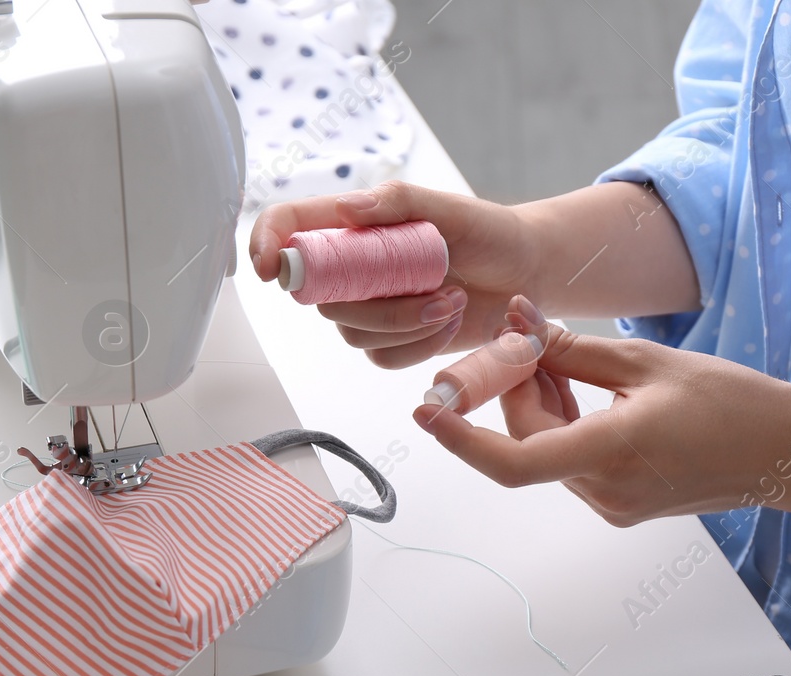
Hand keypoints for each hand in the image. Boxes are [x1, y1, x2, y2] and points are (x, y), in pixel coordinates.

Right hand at [248, 181, 538, 367]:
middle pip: (323, 297)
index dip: (266, 244)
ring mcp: (368, 307)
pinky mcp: (389, 341)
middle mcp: (351, 268)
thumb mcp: (448, 207)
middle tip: (442, 287)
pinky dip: (421, 345)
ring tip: (455, 299)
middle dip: (381, 302)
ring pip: (354, 333)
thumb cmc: (487, 232)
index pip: (288, 228)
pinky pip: (382, 357)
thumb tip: (345, 210)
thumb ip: (397, 203)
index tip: (268, 268)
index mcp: (353, 224)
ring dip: (410, 325)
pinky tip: (451, 320)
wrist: (524, 274)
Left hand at [412, 301, 790, 526]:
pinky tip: (581, 389)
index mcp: (614, 453)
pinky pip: (571, 462)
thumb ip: (572, 352)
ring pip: (546, 452)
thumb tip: (517, 327)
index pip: (513, 461)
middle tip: (526, 334)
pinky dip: (564, 424)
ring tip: (560, 357)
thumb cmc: (739, 403)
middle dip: (515, 388)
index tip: (426, 411)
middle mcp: (606, 492)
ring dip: (540, 404)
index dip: (462, 438)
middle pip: (527, 442)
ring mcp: (613, 506)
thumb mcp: (649, 362)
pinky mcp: (622, 505)